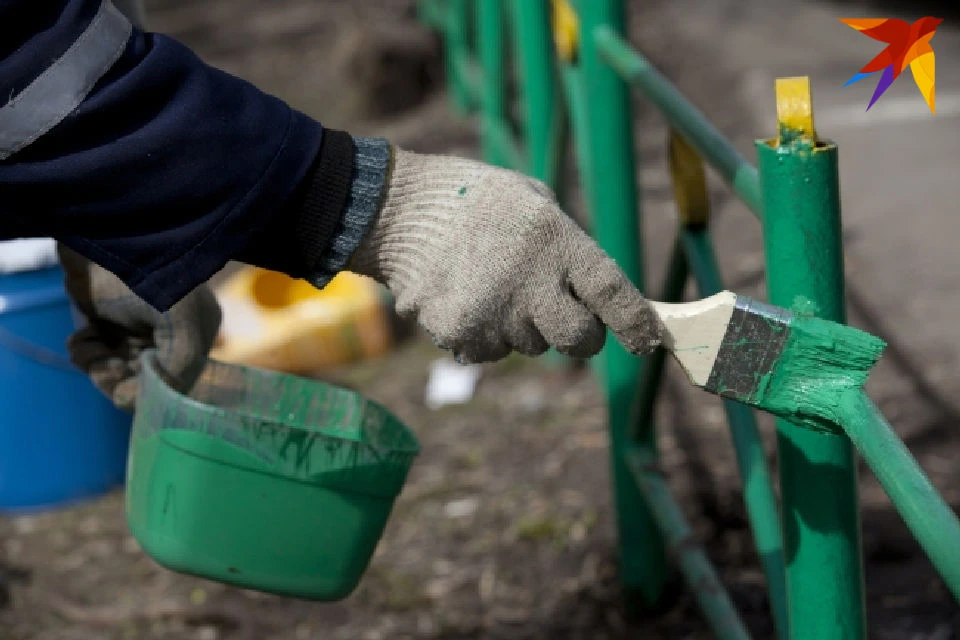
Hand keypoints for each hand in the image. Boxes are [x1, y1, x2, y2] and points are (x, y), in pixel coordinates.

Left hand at [57, 245, 220, 410]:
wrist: (102, 233)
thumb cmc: (149, 275)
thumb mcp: (180, 322)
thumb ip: (178, 367)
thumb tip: (145, 401)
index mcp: (197, 335)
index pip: (175, 384)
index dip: (147, 391)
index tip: (123, 383)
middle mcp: (170, 337)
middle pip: (143, 381)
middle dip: (117, 377)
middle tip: (101, 363)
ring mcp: (137, 330)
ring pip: (117, 371)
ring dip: (98, 367)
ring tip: (86, 346)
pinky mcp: (108, 323)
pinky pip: (98, 355)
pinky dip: (86, 353)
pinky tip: (81, 340)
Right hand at [349, 148, 662, 362]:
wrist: (397, 209)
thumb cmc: (476, 200)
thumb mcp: (534, 202)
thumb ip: (569, 246)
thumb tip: (600, 296)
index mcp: (555, 240)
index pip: (612, 292)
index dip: (635, 322)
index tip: (648, 340)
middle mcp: (529, 282)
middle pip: (579, 340)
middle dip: (578, 333)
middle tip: (558, 310)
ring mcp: (493, 313)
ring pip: (530, 345)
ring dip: (521, 325)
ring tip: (491, 282)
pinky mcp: (460, 334)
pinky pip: (490, 351)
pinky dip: (484, 333)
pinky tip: (466, 297)